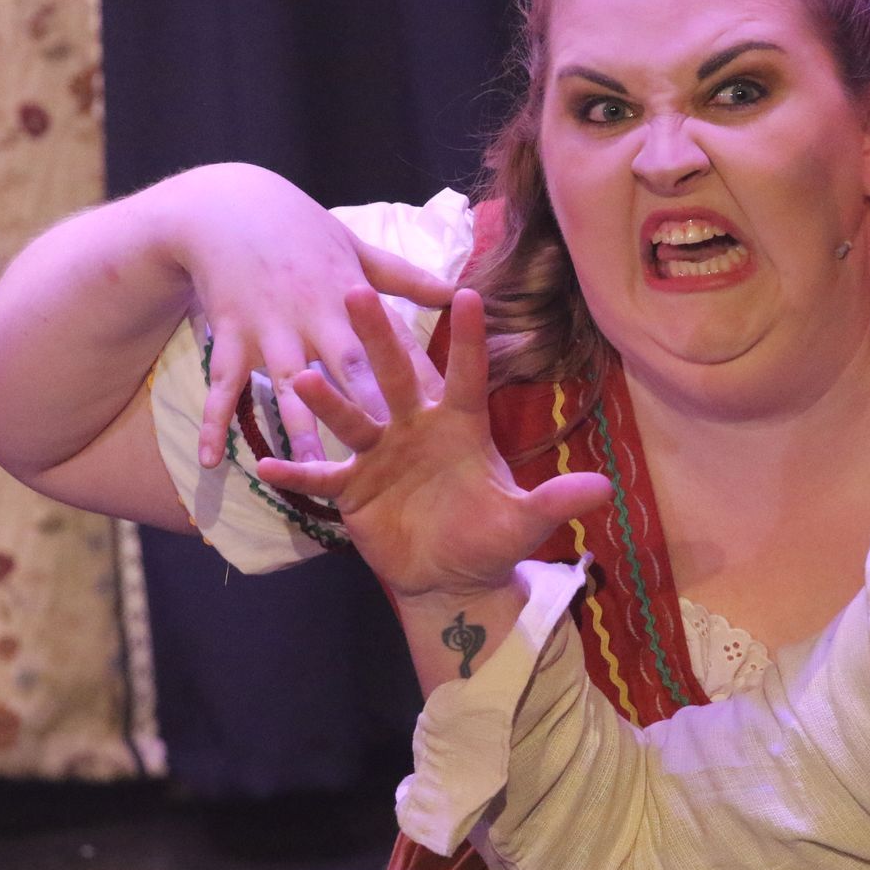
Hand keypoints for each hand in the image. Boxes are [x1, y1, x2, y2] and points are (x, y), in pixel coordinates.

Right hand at [156, 164, 453, 466]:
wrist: (224, 207)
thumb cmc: (300, 228)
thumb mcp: (354, 245)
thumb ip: (404, 276)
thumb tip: (454, 292)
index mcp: (349, 296)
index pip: (391, 341)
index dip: (417, 372)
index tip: (444, 407)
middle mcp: (312, 316)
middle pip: (345, 367)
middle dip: (368, 405)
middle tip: (392, 447)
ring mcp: (268, 330)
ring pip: (286, 386)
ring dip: (299, 426)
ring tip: (312, 467)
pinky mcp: (229, 338)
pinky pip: (220, 387)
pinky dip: (212, 423)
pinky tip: (208, 461)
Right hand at [256, 287, 609, 599]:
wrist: (450, 577)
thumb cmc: (488, 538)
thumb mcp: (524, 523)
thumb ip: (555, 501)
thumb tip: (604, 489)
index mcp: (460, 425)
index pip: (466, 374)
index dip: (467, 340)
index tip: (467, 294)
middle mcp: (415, 428)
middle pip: (396, 378)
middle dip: (378, 339)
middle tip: (357, 292)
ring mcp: (379, 455)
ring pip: (351, 420)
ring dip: (327, 401)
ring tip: (300, 377)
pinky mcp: (352, 489)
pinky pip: (321, 478)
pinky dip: (296, 473)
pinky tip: (266, 463)